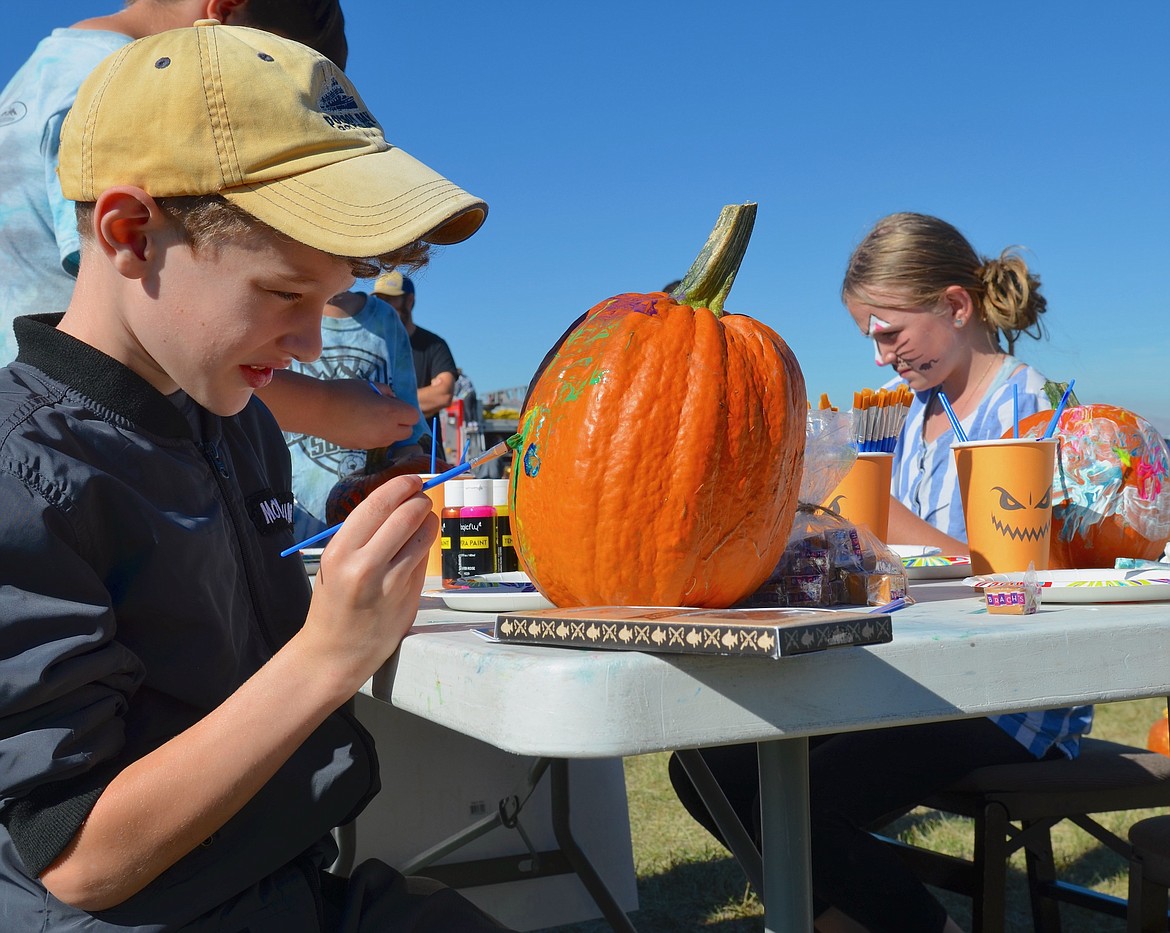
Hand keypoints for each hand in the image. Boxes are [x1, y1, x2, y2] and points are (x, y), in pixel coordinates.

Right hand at [302, 474, 435, 686]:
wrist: (335, 653)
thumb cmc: (333, 603)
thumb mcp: (333, 563)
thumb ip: (363, 534)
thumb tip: (397, 500)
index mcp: (339, 552)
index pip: (377, 504)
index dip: (400, 486)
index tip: (412, 479)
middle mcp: (365, 565)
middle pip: (407, 515)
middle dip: (420, 499)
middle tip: (422, 497)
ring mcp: (391, 583)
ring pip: (423, 535)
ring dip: (429, 520)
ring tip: (424, 519)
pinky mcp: (410, 596)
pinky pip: (424, 559)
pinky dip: (426, 546)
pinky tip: (418, 546)